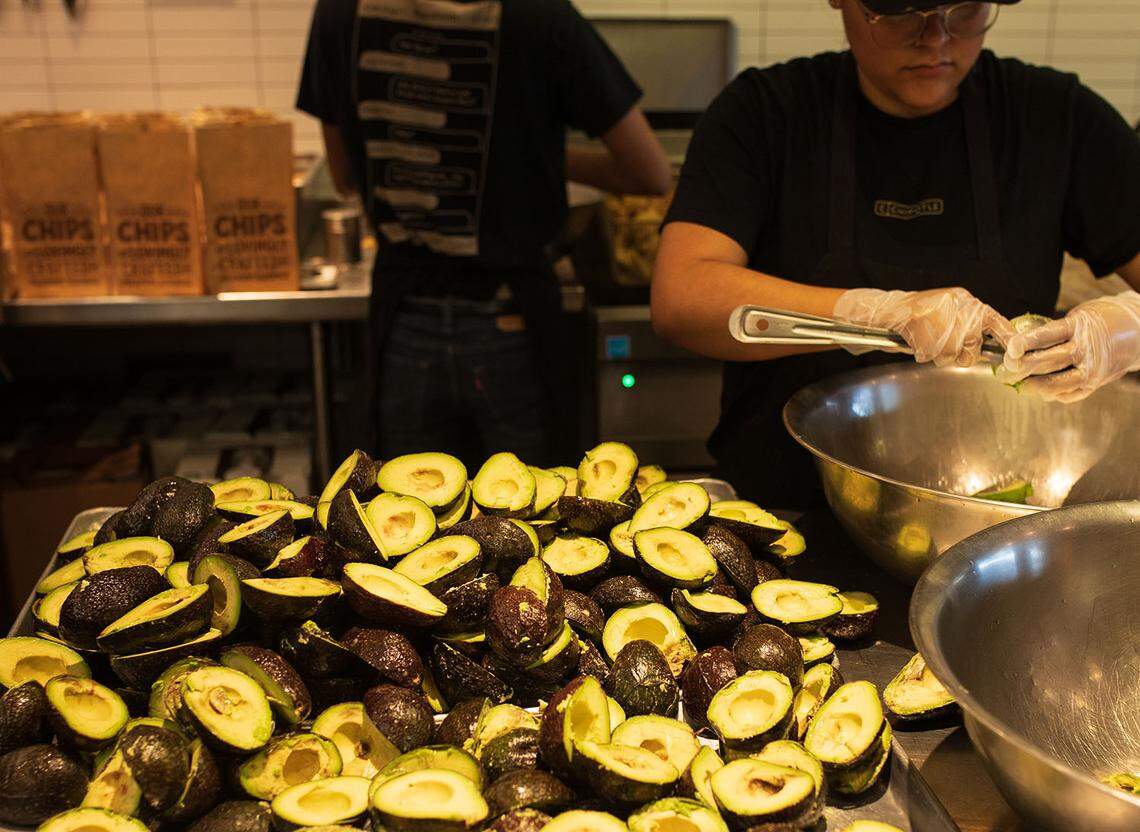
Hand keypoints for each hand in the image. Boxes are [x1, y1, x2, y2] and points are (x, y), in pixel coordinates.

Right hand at [834, 287, 1012, 366]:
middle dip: (962, 354)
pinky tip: (918, 343)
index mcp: (968, 301)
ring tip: (929, 342)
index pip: (996, 322)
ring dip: (941, 355)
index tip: (1015, 356)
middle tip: (947, 348)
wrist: (890, 308)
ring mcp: (943, 322)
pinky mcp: (927, 333)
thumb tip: (993, 341)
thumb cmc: (921, 312)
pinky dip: (925, 355)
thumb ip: (971, 320)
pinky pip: (934, 357)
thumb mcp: (951, 307)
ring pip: (953, 355)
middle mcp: (959, 309)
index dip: (1007, 341)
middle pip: (972, 346)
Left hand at [1001, 291, 1139, 402]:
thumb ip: (1054, 332)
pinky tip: (1040, 391)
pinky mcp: (1095, 384)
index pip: (1046, 335)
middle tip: (1006, 368)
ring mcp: (1091, 369)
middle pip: (1046, 361)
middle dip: (1021, 367)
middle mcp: (1085, 349)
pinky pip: (1068, 394)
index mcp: (1078, 326)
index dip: (1025, 342)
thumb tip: (1020, 346)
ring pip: (1055, 383)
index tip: (1010, 348)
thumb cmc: (1100, 322)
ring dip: (1033, 385)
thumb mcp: (1079, 318)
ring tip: (1019, 384)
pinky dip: (1051, 394)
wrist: (1139, 333)